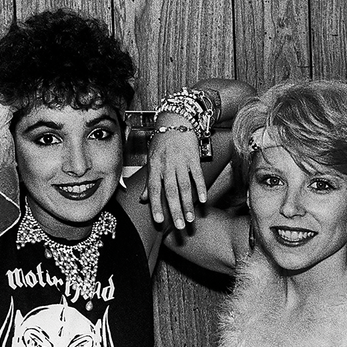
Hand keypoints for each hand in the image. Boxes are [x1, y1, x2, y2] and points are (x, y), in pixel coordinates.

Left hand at [142, 112, 206, 229]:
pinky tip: (204, 200)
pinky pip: (197, 174)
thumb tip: (143, 199)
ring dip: (188, 204)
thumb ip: (149, 181)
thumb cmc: (162, 141)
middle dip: (174, 210)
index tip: (159, 222)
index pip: (154, 190)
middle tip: (179, 227)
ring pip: (184, 186)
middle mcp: (166, 165)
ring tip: (190, 219)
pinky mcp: (193, 157)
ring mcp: (180, 161)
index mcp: (154, 167)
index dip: (156, 206)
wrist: (176, 120)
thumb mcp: (151, 160)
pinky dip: (200, 187)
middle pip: (170, 191)